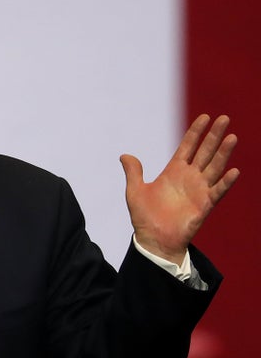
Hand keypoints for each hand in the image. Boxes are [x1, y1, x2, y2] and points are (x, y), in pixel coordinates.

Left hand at [120, 114, 239, 264]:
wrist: (154, 240)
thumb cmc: (145, 217)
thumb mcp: (135, 191)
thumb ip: (133, 172)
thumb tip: (124, 155)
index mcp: (173, 171)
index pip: (187, 147)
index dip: (195, 132)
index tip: (205, 117)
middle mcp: (189, 178)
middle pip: (205, 151)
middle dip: (214, 135)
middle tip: (224, 118)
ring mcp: (199, 190)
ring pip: (214, 167)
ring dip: (223, 153)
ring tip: (232, 137)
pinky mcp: (204, 205)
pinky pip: (217, 191)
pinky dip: (225, 182)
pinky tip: (233, 171)